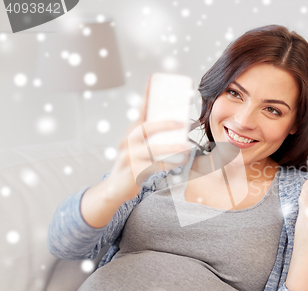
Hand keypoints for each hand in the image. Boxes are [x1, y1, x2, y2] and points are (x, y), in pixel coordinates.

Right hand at [105, 75, 189, 202]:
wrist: (114, 188)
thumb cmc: (132, 164)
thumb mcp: (138, 147)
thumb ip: (152, 137)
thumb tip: (179, 126)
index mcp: (131, 132)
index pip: (139, 111)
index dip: (146, 96)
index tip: (153, 80)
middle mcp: (127, 141)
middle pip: (145, 128)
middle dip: (165, 124)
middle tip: (182, 122)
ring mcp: (128, 157)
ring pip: (152, 150)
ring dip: (171, 148)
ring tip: (186, 147)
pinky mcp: (132, 172)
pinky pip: (154, 167)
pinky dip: (169, 164)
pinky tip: (180, 162)